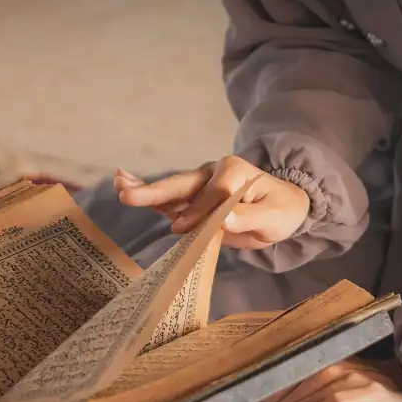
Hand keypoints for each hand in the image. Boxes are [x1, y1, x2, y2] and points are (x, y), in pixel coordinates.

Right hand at [114, 156, 309, 249]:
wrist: (283, 207)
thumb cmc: (281, 210)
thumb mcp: (275, 216)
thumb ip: (250, 217)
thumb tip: (224, 221)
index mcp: (234, 172)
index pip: (212, 194)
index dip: (197, 211)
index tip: (181, 229)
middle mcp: (213, 172)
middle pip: (182, 184)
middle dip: (154, 191)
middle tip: (125, 194)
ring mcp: (201, 183)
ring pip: (171, 190)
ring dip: (144, 190)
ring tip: (119, 186)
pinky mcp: (194, 197)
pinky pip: (172, 199)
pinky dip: (151, 198)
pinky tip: (126, 186)